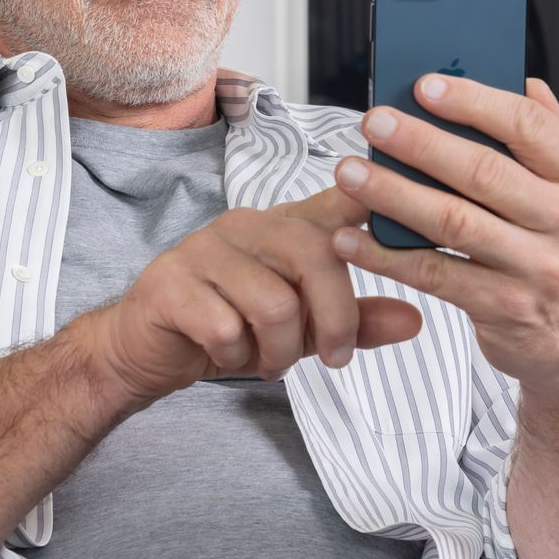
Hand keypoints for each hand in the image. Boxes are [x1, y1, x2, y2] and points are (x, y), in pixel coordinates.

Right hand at [79, 185, 423, 406]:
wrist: (144, 351)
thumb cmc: (229, 329)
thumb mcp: (302, 329)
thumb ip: (355, 321)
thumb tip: (414, 319)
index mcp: (283, 227)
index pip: (336, 200)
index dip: (369, 197)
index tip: (400, 201)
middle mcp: (247, 225)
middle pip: (317, 258)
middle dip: (336, 320)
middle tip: (331, 358)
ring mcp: (205, 249)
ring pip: (274, 303)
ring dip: (279, 350)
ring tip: (267, 361)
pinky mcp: (170, 282)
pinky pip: (225, 326)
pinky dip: (235, 356)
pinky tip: (226, 355)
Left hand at [329, 75, 558, 396]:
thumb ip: (549, 138)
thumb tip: (525, 83)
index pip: (529, 126)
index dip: (473, 102)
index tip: (424, 86)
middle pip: (485, 172)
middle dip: (420, 143)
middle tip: (374, 123)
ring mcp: (541, 268)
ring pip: (454, 222)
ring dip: (394, 194)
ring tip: (351, 174)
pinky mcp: (506, 308)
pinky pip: (435, 274)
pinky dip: (387, 255)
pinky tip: (353, 238)